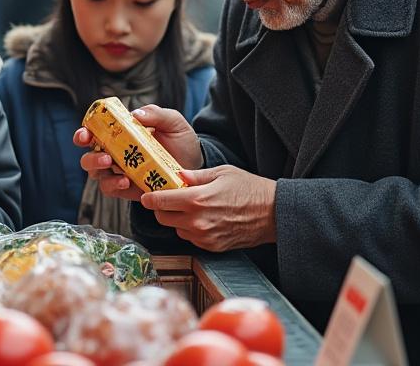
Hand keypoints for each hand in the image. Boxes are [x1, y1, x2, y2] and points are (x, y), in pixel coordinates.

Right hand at [74, 104, 202, 201]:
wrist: (195, 165)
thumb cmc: (180, 140)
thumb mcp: (172, 122)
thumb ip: (156, 113)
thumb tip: (136, 114)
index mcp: (121, 133)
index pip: (94, 131)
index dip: (84, 132)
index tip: (86, 133)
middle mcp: (115, 152)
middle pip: (88, 155)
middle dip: (90, 156)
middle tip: (104, 155)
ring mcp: (119, 172)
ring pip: (95, 174)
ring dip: (98, 169)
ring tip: (112, 165)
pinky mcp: (127, 189)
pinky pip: (110, 189)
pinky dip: (113, 185)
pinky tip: (126, 181)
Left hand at [139, 166, 276, 252]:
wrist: (273, 214)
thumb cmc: (250, 189)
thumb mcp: (222, 173)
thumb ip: (195, 176)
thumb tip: (176, 176)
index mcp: (196, 200)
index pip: (160, 201)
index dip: (150, 198)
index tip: (146, 195)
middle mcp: (197, 222)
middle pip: (162, 218)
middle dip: (161, 208)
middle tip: (168, 199)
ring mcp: (204, 237)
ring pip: (175, 229)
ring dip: (176, 219)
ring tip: (190, 208)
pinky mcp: (211, 247)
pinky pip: (190, 238)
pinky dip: (190, 229)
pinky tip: (202, 219)